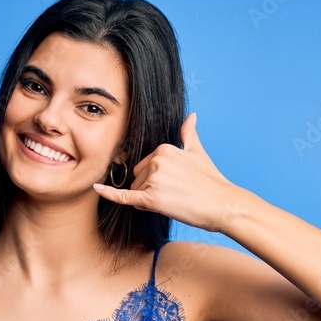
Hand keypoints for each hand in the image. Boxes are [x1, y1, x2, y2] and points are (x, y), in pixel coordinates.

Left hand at [93, 113, 239, 231]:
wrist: (224, 204)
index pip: (145, 165)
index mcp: (164, 148)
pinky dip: (109, 193)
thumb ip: (188, 134)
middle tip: (176, 195)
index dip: (156, 179)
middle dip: (150, 189)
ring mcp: (153, 179)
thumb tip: (191, 115)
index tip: (176, 184)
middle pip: (138, 178)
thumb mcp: (198, 152)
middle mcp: (156, 160)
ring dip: (150, 200)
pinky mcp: (151, 198)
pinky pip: (125, 196)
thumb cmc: (212, 182)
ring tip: (175, 201)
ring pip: (137, 192)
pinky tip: (96, 188)